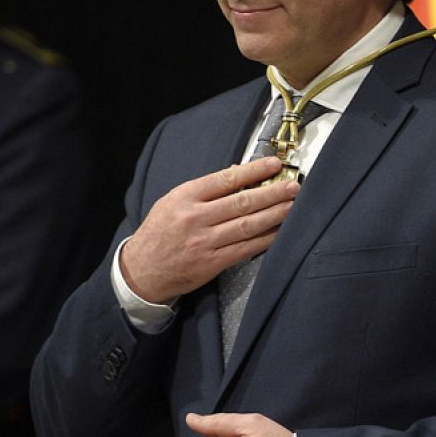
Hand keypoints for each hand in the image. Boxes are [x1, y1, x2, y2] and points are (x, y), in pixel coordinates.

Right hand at [121, 157, 299, 302]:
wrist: (141, 271)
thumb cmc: (159, 232)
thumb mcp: (172, 202)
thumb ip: (203, 190)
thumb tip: (237, 174)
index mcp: (184, 197)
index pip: (225, 180)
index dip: (253, 171)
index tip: (274, 165)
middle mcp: (195, 218)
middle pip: (241, 202)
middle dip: (272, 193)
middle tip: (293, 186)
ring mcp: (205, 242)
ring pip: (247, 225)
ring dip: (274, 215)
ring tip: (293, 205)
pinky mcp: (212, 263)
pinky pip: (245, 248)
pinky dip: (265, 239)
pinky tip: (280, 231)